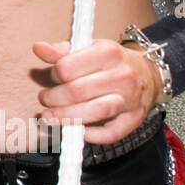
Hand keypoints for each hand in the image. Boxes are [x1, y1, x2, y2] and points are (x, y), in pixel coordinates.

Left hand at [32, 39, 160, 143]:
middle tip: (45, 100)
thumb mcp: (88, 48)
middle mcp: (123, 75)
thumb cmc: (110, 61)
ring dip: (67, 117)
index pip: (68, 67)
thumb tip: (38, 48)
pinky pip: (111, 133)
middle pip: (78, 91)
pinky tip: (77, 131)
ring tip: (50, 118)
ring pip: (95, 111)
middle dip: (54, 99)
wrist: (146, 73)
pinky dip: (91, 135)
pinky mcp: (134, 119)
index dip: (54, 74)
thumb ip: (61, 51)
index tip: (52, 77)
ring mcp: (131, 99)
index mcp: (108, 53)